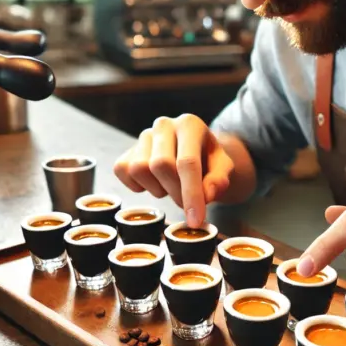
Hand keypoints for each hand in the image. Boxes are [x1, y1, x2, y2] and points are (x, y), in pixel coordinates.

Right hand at [114, 114, 234, 226]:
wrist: (194, 152)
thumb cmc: (209, 161)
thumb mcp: (223, 169)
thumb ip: (219, 181)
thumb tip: (206, 195)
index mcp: (190, 125)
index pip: (188, 162)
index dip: (191, 194)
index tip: (195, 220)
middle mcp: (164, 125)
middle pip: (161, 165)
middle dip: (176, 193)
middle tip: (187, 201)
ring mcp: (144, 136)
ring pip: (139, 169)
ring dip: (157, 189)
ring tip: (171, 187)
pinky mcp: (128, 150)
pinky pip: (122, 171)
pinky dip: (137, 185)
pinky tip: (154, 184)